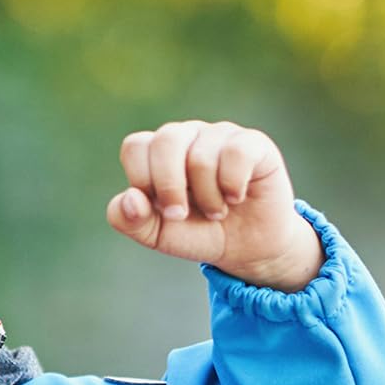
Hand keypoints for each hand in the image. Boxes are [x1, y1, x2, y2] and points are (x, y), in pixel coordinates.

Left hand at [106, 120, 323, 290]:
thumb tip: (130, 198)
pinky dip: (232, 185)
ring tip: (216, 212)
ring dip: (207, 197)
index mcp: (158, 153)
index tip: (159, 209)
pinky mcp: (254, 143)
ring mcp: (221, 135)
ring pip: (201, 156)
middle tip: (181, 215)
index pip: (136, 146)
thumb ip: (130, 220)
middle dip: (169, 186)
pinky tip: (236, 198)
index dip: (142, 179)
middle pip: (166, 140)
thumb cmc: (199, 234)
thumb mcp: (158, 235)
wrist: (247, 249)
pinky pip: (236, 153)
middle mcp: (188, 136)